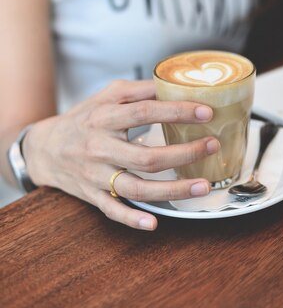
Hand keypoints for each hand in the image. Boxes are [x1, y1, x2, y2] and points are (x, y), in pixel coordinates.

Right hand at [22, 80, 219, 230]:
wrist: (43, 148)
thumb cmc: (85, 119)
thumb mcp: (107, 96)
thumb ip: (140, 90)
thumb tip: (175, 84)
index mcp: (104, 118)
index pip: (145, 112)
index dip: (177, 112)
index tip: (206, 113)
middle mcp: (99, 147)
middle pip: (147, 156)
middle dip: (185, 153)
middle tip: (213, 146)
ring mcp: (95, 175)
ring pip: (136, 187)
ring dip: (173, 190)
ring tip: (204, 186)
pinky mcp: (92, 195)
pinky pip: (112, 210)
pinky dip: (131, 218)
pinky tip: (154, 222)